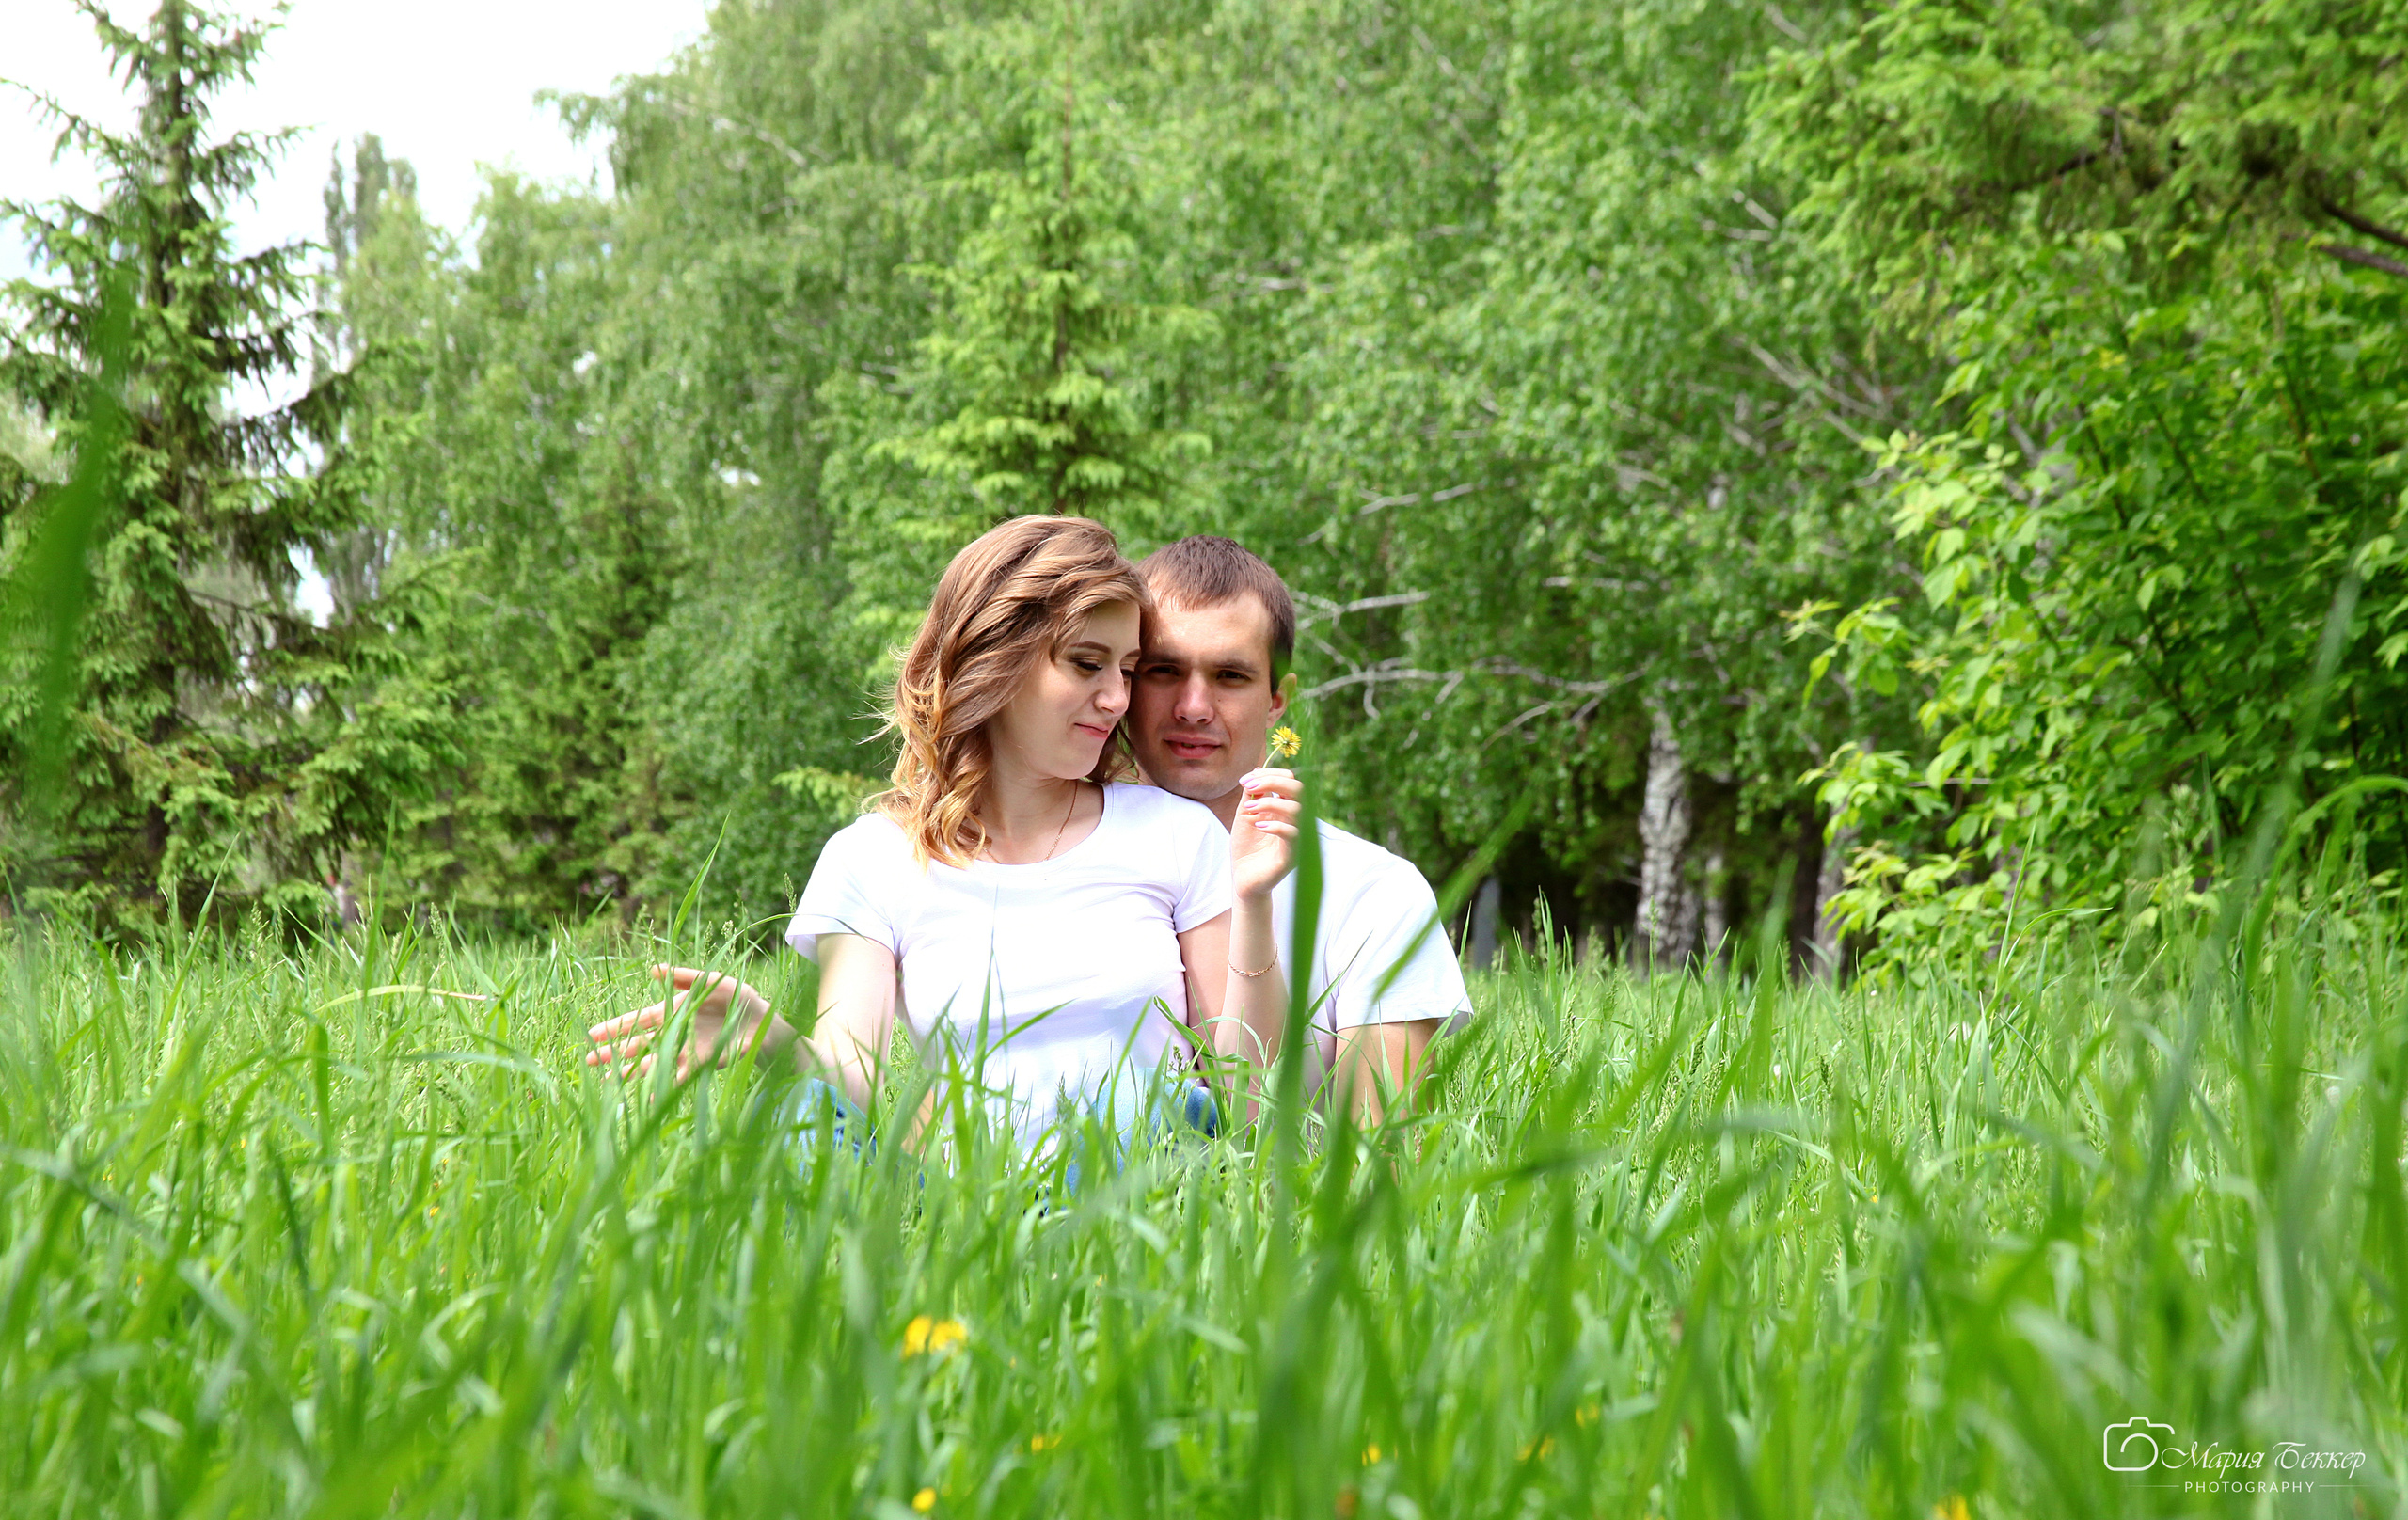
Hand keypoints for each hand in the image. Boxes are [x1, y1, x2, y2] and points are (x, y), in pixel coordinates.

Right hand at [585, 965, 779, 1081]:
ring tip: (608, 1081)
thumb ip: (685, 977)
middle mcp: (675, 1033)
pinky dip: (663, 1087)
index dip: (615, 1026)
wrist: (764, 1021)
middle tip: (588, 1060)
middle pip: (638, 1044)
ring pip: (651, 1063)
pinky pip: (678, 1078)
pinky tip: (648, 1098)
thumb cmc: (738, 997)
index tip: (592, 1034)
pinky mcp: (701, 1065)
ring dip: (631, 1071)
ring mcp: (685, 1051)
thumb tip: (654, 969)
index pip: (637, 1020)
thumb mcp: (712, 981)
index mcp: (673, 1011)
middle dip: (613, 1052)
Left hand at [1231, 766, 1302, 900]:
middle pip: (1299, 789)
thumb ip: (1252, 794)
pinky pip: (1293, 834)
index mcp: (1286, 808)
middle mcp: (1296, 820)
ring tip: (1248, 810)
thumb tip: (1257, 769)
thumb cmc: (1246, 847)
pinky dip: (1275, 825)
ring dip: (1270, 803)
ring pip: (1298, 810)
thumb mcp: (1245, 815)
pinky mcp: (1293, 856)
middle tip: (1249, 787)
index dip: (1270, 774)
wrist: (1243, 878)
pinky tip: (1257, 825)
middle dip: (1273, 782)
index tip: (1245, 781)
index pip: (1290, 781)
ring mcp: (1297, 837)